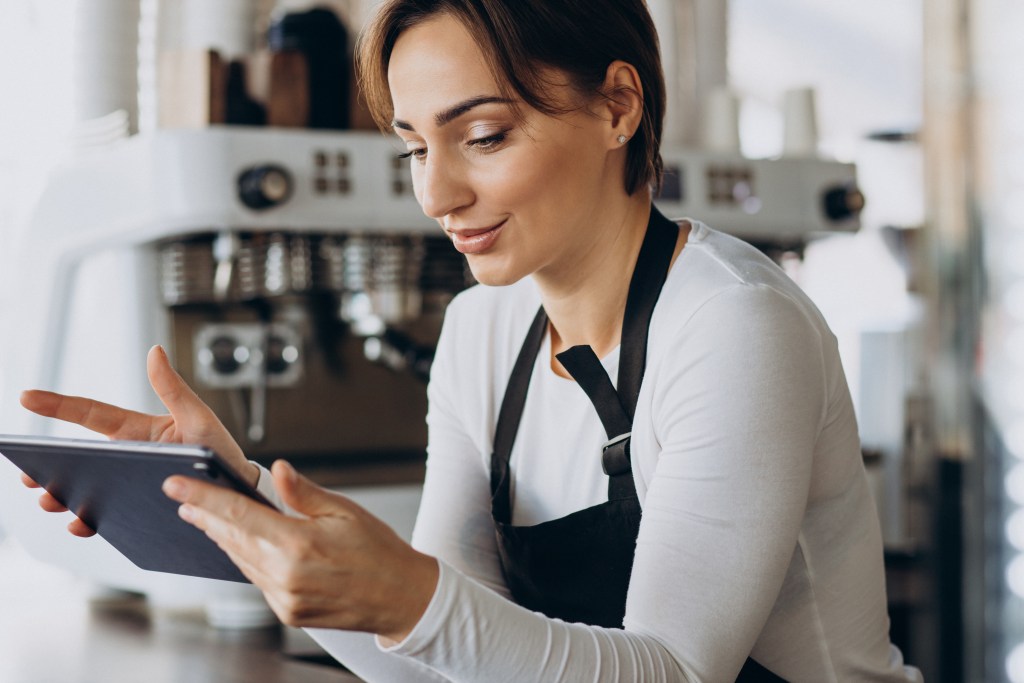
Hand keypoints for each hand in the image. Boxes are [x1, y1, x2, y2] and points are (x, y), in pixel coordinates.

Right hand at [19, 345, 257, 536]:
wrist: (236, 492)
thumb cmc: (219, 450)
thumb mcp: (199, 417)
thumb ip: (174, 389)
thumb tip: (154, 351)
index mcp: (137, 431)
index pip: (92, 414)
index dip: (59, 405)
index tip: (26, 397)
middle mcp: (127, 456)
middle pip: (78, 457)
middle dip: (49, 464)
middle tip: (29, 474)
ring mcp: (129, 483)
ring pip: (85, 486)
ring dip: (61, 493)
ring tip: (50, 499)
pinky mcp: (135, 509)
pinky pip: (104, 515)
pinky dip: (87, 521)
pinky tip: (79, 524)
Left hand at [164, 460, 439, 641]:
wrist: (402, 597)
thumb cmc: (380, 552)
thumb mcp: (345, 512)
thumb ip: (304, 493)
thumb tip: (277, 471)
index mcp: (299, 544)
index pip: (238, 514)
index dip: (204, 497)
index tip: (177, 485)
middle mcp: (286, 575)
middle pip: (232, 538)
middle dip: (205, 516)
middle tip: (183, 497)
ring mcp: (285, 598)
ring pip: (241, 560)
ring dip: (222, 537)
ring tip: (206, 517)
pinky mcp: (287, 613)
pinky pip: (257, 579)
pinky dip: (246, 558)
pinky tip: (241, 544)